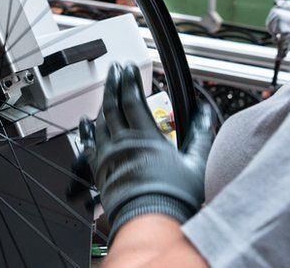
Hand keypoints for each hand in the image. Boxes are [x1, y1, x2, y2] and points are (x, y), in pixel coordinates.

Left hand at [80, 62, 213, 242]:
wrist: (149, 221)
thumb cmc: (173, 197)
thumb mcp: (195, 163)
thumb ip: (200, 134)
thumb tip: (204, 114)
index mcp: (145, 136)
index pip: (132, 99)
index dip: (129, 80)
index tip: (128, 68)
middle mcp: (122, 142)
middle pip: (112, 105)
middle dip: (113, 83)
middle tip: (114, 69)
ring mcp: (108, 156)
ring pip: (99, 122)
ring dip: (102, 103)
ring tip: (105, 91)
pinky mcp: (100, 171)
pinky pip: (89, 145)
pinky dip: (86, 131)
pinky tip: (85, 123)